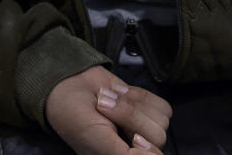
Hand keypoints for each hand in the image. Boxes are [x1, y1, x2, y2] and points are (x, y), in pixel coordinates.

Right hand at [46, 65, 172, 153]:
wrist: (69, 82)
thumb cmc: (75, 116)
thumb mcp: (97, 139)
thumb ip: (123, 154)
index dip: (147, 149)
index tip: (134, 139)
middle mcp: (134, 148)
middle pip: (158, 137)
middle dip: (132, 118)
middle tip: (105, 108)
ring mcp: (143, 128)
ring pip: (161, 120)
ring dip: (134, 104)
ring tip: (111, 99)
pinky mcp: (147, 109)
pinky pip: (162, 106)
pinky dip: (142, 96)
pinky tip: (121, 94)